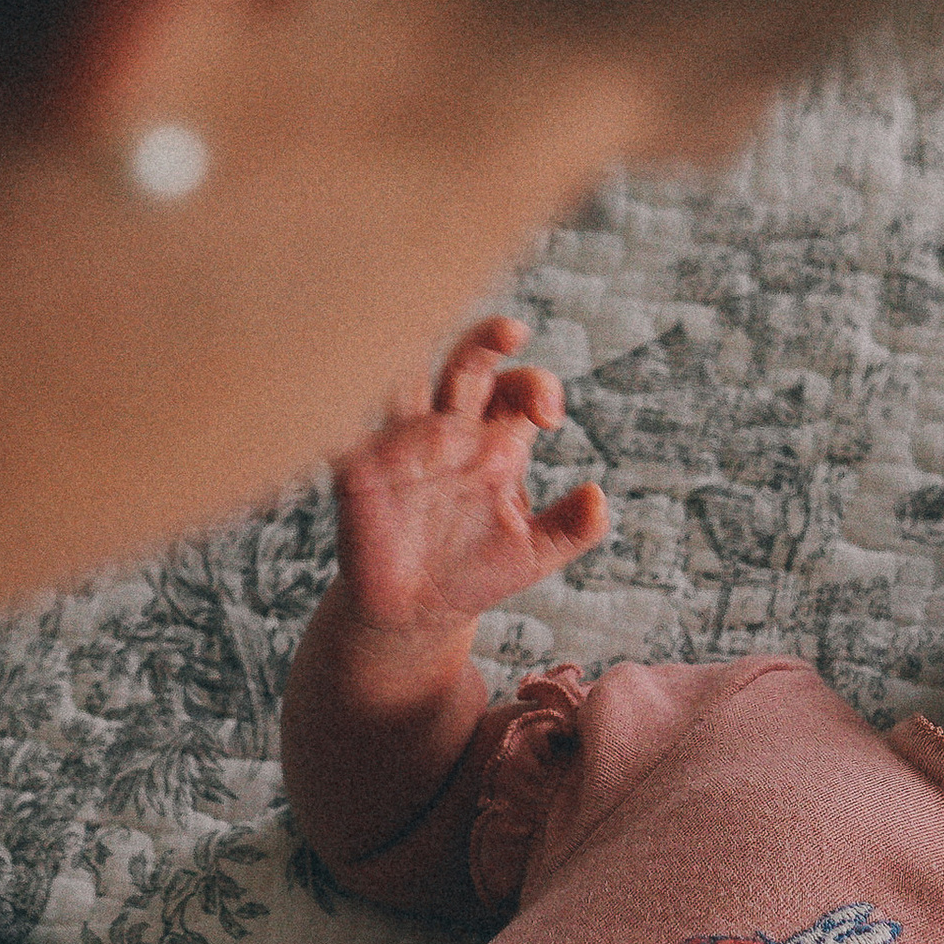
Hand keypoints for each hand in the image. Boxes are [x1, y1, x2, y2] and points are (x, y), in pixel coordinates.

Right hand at [333, 320, 607, 643]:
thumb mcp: (535, 555)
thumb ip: (572, 528)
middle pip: (468, 364)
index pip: (517, 389)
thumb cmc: (477, 572)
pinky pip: (346, 431)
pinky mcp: (360, 469)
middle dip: (487, 341)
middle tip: (512, 331)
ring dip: (413, 354)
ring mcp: (403, 444)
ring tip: (423, 332)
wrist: (418, 612)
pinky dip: (345, 409)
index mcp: (496, 441)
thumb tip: (599, 497)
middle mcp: (451, 430)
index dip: (536, 386)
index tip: (549, 415)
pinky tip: (353, 388)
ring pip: (406, 380)